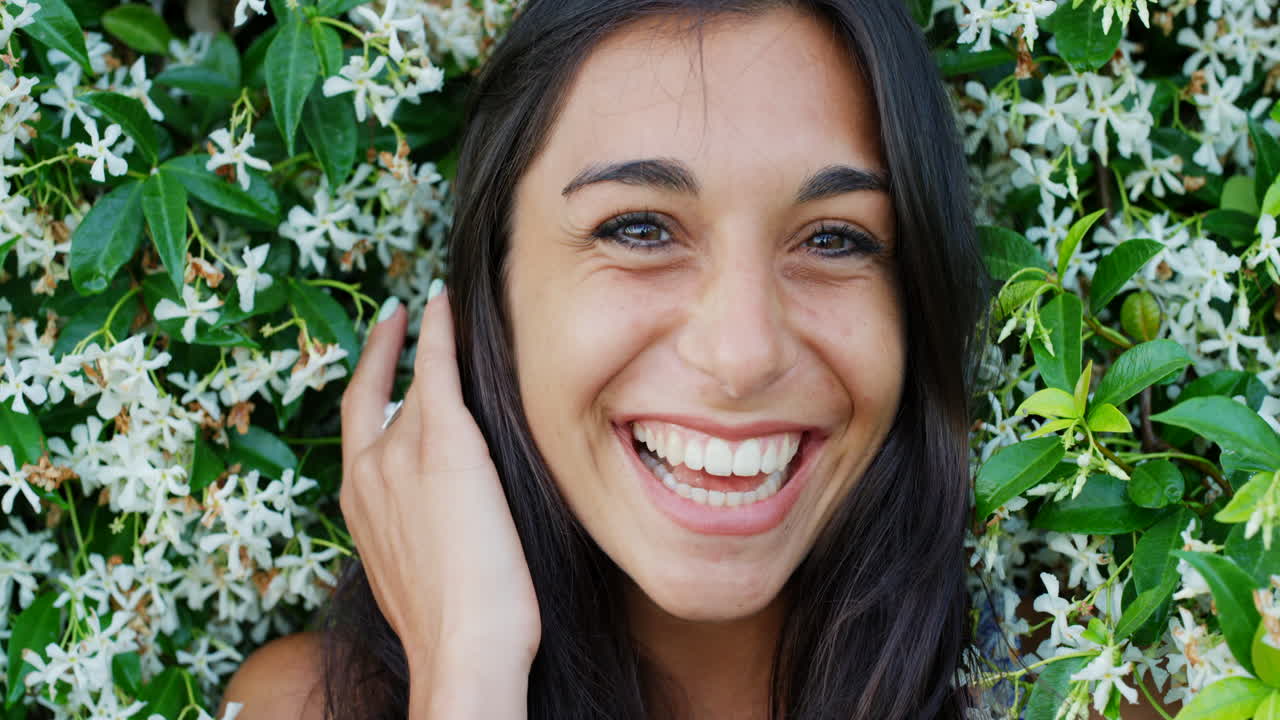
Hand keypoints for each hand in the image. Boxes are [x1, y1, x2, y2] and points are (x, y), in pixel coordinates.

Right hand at [339, 289, 540, 688]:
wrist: (463, 646)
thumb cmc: (454, 628)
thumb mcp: (414, 571)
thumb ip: (413, 528)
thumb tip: (437, 513)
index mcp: (357, 505)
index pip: (358, 430)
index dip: (364, 388)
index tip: (376, 356)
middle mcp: (365, 471)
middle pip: (379, 403)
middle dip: (384, 354)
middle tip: (398, 317)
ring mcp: (399, 453)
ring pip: (416, 385)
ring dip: (430, 344)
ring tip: (445, 309)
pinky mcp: (445, 441)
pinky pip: (435, 367)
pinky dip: (437, 330)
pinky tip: (443, 301)